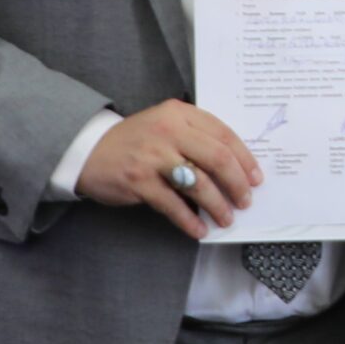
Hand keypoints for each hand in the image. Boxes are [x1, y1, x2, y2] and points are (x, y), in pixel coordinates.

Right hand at [77, 100, 261, 240]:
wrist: (89, 149)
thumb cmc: (135, 140)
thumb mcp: (165, 125)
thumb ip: (195, 137)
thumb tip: (234, 168)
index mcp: (179, 113)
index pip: (223, 134)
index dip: (244, 158)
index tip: (255, 178)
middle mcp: (168, 130)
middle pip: (217, 158)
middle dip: (236, 183)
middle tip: (245, 201)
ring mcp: (153, 156)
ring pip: (199, 183)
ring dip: (217, 205)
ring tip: (226, 219)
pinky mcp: (139, 181)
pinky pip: (173, 205)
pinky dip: (189, 220)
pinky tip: (199, 230)